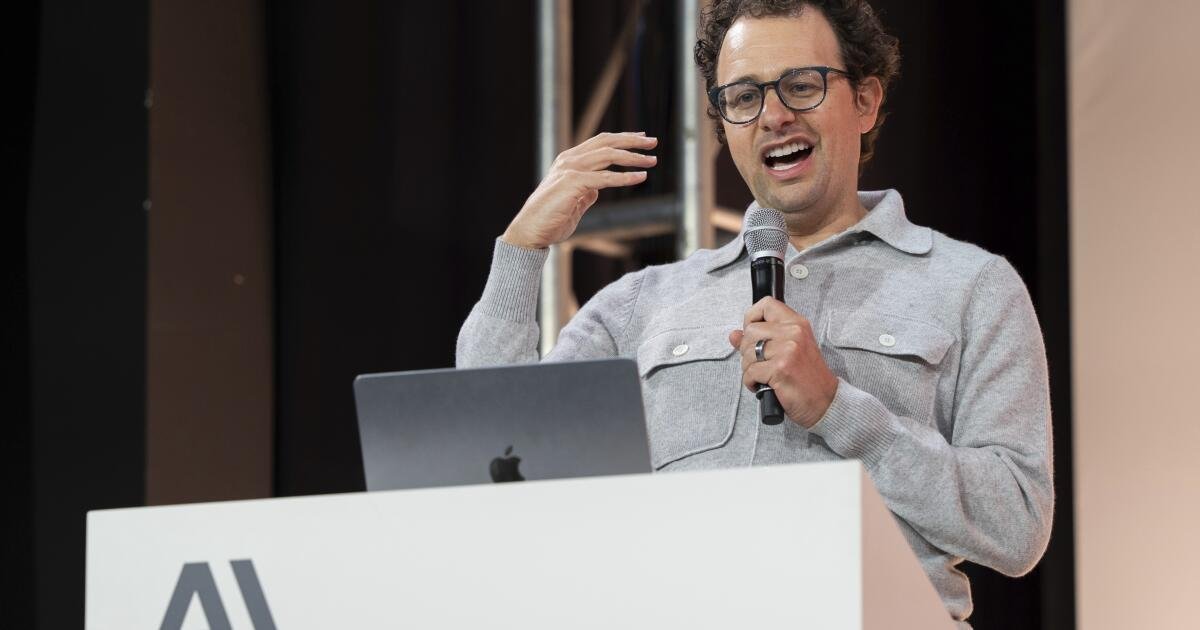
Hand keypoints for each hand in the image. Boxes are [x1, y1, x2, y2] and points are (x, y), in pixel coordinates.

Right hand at [501, 132, 657, 248]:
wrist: (531, 231)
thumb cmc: (551, 220)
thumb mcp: (573, 202)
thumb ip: (585, 192)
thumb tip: (597, 190)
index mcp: (569, 161)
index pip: (600, 142)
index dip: (622, 138)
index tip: (641, 138)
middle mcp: (569, 160)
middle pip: (606, 142)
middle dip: (632, 140)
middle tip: (653, 141)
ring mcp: (570, 170)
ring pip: (608, 155)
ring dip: (632, 157)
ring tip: (651, 160)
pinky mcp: (572, 184)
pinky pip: (605, 178)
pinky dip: (624, 177)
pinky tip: (640, 178)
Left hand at [729, 297, 838, 427]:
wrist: (825, 401)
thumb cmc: (807, 377)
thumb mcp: (788, 350)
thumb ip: (760, 339)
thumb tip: (734, 334)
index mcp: (797, 324)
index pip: (766, 304)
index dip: (751, 318)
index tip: (753, 334)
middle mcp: (793, 333)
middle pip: (750, 331)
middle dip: (748, 351)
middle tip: (761, 363)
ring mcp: (787, 350)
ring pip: (747, 353)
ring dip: (749, 369)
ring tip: (764, 376)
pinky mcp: (780, 369)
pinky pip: (750, 372)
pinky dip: (751, 382)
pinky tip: (764, 385)